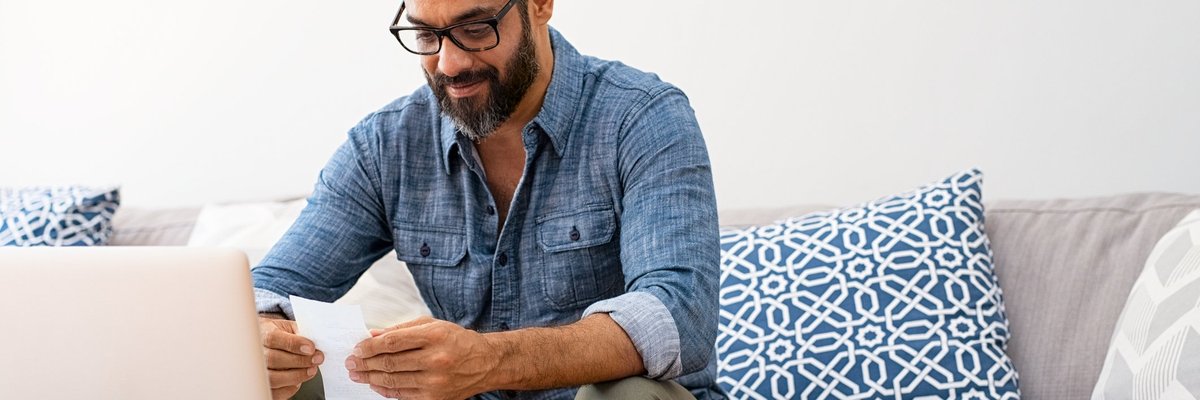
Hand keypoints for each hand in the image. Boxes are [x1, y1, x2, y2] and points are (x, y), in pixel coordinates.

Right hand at [258, 316, 323, 399]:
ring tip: (311, 370)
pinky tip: (299, 380)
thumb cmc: (282, 335)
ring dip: (296, 376)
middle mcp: (257, 353)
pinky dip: (290, 388)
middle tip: (317, 359)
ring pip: (273, 378)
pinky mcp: (263, 385)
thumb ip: (301, 334)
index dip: (294, 344)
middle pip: (274, 359)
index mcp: (264, 333)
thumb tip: (315, 345)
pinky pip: (275, 392)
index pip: (274, 338)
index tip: (311, 348)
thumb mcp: (291, 327)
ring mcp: (257, 371)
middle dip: (299, 361)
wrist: (268, 342)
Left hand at [345, 317, 501, 399]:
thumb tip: (373, 335)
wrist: (485, 363)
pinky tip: (375, 384)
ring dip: (370, 377)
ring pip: (393, 380)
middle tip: (351, 363)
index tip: (357, 348)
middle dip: (365, 363)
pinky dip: (385, 390)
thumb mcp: (433, 325)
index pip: (393, 342)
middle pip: (389, 362)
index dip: (370, 346)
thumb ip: (402, 329)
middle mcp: (436, 359)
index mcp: (435, 336)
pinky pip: (402, 394)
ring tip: (357, 374)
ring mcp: (436, 381)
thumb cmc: (457, 341)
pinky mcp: (435, 398)